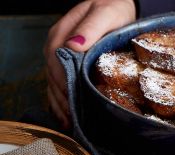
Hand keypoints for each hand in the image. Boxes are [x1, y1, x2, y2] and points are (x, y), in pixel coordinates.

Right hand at [43, 0, 135, 127]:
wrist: (120, 7)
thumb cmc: (114, 9)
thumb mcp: (106, 14)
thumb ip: (91, 28)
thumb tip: (74, 46)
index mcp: (62, 34)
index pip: (56, 61)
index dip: (63, 82)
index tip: (73, 99)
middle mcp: (57, 46)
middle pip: (53, 76)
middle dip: (62, 98)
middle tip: (74, 118)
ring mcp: (61, 55)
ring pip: (54, 82)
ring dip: (60, 104)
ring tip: (71, 123)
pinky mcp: (70, 63)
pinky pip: (60, 83)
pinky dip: (62, 100)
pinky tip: (67, 116)